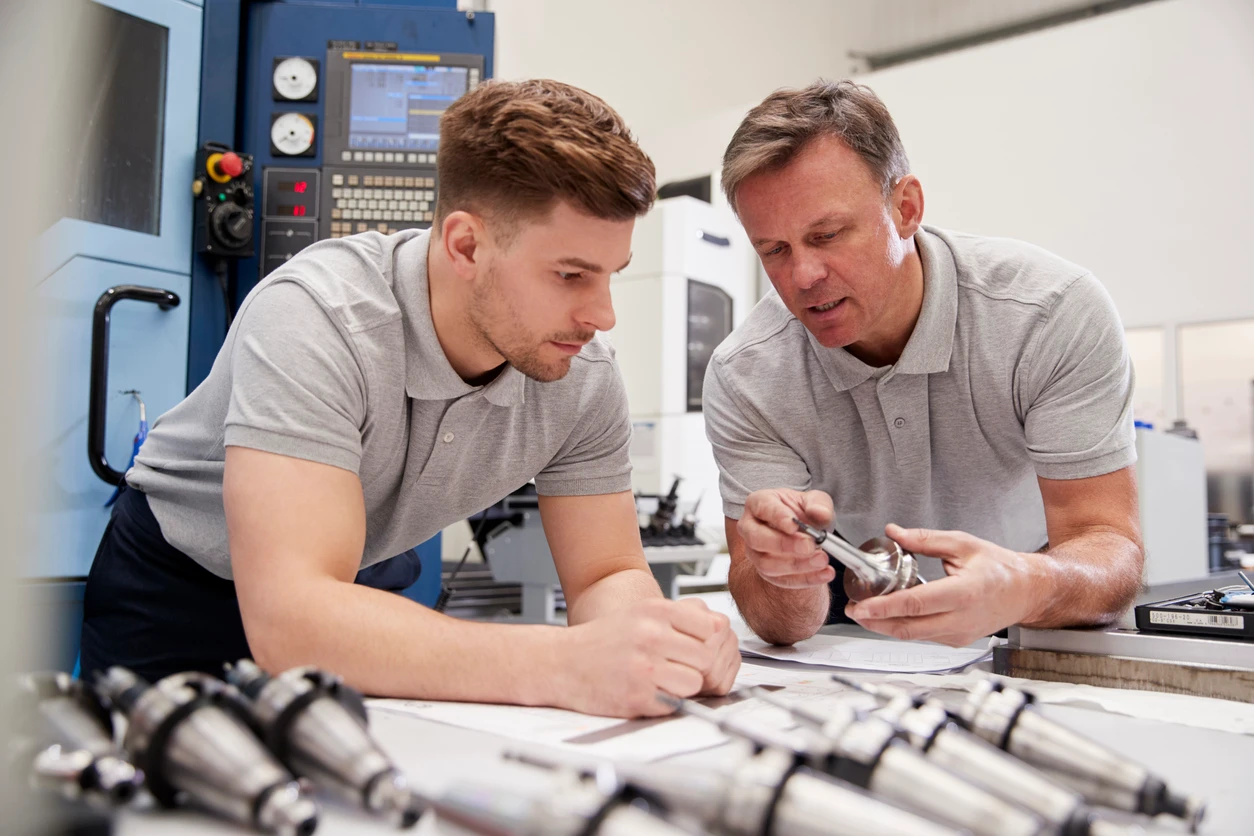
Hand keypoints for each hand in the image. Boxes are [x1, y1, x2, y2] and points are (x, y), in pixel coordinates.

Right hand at [558, 598, 739, 717]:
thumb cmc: (603, 640)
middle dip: (696, 666)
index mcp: (655, 610)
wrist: (562, 663)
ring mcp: (645, 666)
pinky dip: (666, 701)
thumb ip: (679, 618)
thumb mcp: (640, 613)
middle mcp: (651, 635)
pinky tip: (648, 691)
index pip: (711, 626)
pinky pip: (675, 703)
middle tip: (678, 668)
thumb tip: (721, 630)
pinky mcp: (638, 695)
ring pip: (695, 682)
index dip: (707, 641)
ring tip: (663, 680)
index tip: (695, 647)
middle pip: (707, 656)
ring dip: (684, 686)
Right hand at [739, 489, 836, 588]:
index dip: (777, 517)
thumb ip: (819, 504)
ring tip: (822, 560)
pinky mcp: (766, 572)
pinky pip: (781, 580)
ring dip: (796, 565)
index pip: (763, 508)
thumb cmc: (804, 512)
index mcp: (758, 502)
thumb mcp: (816, 501)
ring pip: (766, 564)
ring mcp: (754, 552)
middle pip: (757, 539)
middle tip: (810, 546)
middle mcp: (750, 528)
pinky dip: (805, 579)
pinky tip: (825, 573)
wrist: (806, 533)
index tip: (794, 525)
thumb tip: (820, 513)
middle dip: (784, 544)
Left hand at [844, 524, 1046, 646]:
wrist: (1026, 591)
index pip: (916, 604)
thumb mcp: (963, 544)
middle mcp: (961, 619)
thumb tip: (895, 532)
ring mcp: (959, 634)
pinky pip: (924, 636)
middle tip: (854, 610)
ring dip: (886, 626)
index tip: (861, 605)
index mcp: (964, 593)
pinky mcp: (957, 640)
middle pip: (909, 628)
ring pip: (914, 635)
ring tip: (864, 612)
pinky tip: (889, 615)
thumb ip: (925, 540)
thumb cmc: (1000, 568)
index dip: (884, 607)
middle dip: (876, 622)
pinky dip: (903, 627)